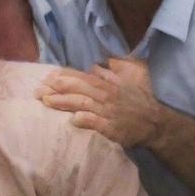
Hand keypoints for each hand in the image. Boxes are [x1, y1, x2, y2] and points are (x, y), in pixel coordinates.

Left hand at [37, 57, 163, 149]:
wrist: (156, 123)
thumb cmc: (139, 102)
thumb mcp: (127, 82)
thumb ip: (110, 74)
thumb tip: (94, 67)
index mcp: (108, 85)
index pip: (82, 77)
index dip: (65, 77)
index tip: (48, 77)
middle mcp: (106, 95)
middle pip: (78, 89)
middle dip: (56, 88)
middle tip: (38, 89)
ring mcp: (108, 112)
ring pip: (82, 103)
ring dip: (63, 102)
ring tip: (46, 101)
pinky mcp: (112, 128)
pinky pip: (96, 123)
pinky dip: (85, 120)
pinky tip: (72, 120)